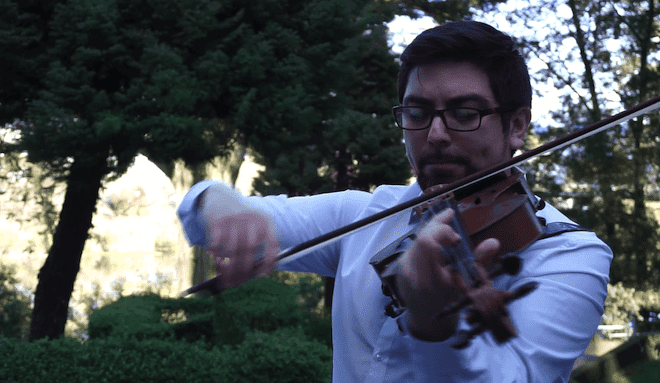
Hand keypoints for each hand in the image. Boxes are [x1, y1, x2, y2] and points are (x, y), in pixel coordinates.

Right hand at [199, 185, 278, 289]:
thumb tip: (257, 274)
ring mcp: (235, 218)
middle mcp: (252, 218)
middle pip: (250, 250)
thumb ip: (257, 246)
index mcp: (266, 221)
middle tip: (234, 281)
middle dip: (242, 269)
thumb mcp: (254, 225)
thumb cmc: (240, 218)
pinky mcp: (218, 219)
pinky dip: (215, 255)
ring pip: (232, 250)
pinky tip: (215, 258)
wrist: (220, 195)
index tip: (261, 275)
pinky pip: (217, 244)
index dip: (269, 262)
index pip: (272, 244)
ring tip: (222, 272)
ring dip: (226, 266)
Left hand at [396, 208, 499, 340]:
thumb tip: (493, 242)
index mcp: (428, 280)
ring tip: (448, 236)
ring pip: (417, 237)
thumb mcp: (465, 285)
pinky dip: (428, 239)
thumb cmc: (448, 302)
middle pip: (421, 236)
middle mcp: (411, 271)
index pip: (427, 242)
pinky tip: (438, 239)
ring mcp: (402, 267)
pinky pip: (413, 244)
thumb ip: (478, 262)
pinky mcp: (399, 264)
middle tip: (454, 238)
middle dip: (441, 229)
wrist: (426, 317)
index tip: (457, 239)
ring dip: (434, 233)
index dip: (443, 232)